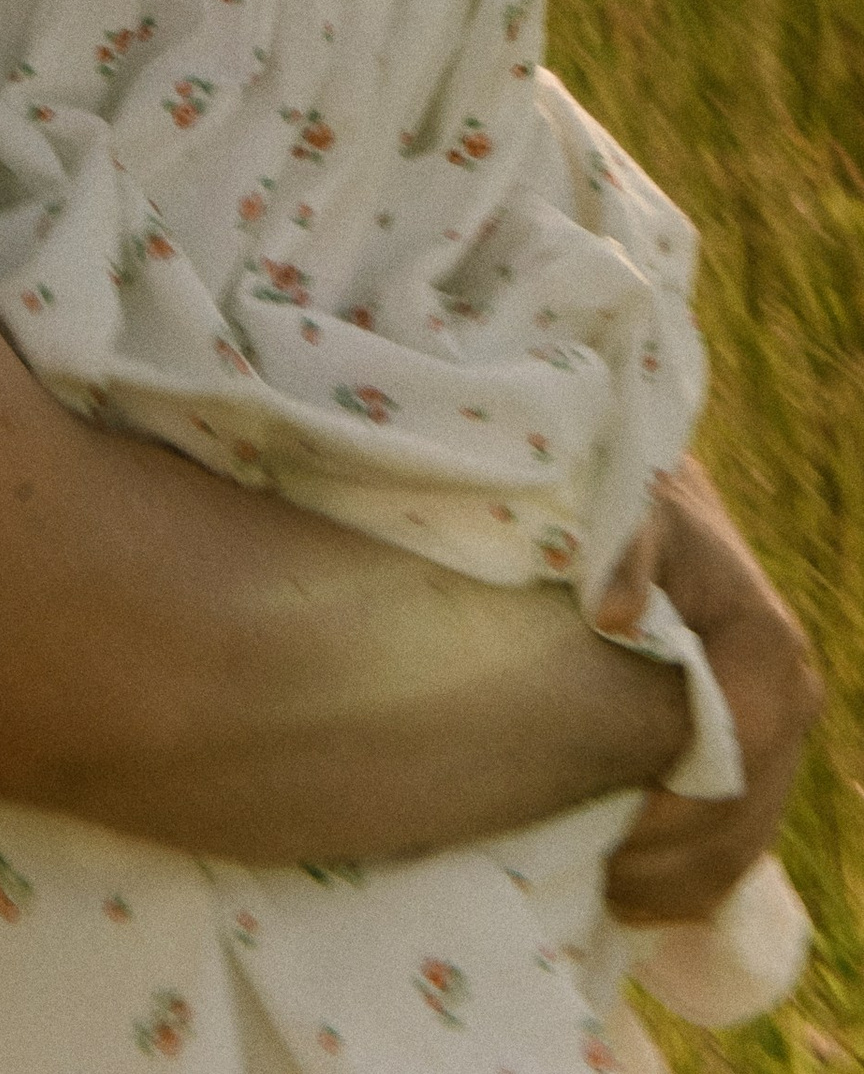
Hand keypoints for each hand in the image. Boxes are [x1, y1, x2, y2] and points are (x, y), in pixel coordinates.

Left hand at [599, 458, 822, 924]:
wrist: (640, 495)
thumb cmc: (619, 502)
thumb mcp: (619, 510)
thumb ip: (623, 548)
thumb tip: (618, 614)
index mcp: (766, 646)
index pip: (737, 760)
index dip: (679, 812)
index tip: (612, 840)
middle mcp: (789, 691)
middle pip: (745, 814)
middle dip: (674, 861)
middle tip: (597, 880)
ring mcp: (779, 725)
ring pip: (747, 838)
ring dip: (680, 880)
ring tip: (607, 892)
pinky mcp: (757, 747)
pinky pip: (740, 836)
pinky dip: (693, 877)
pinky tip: (633, 891)